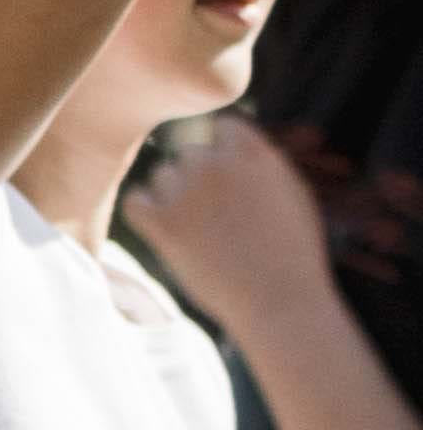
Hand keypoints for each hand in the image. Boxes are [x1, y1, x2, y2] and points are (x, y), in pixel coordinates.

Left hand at [128, 117, 337, 334]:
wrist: (280, 301)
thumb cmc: (293, 253)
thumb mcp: (292, 194)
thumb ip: (260, 163)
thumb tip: (230, 140)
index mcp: (253, 153)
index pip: (222, 127)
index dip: (224, 154)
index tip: (231, 181)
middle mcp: (216, 165)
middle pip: (188, 153)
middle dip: (199, 178)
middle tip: (218, 215)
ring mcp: (185, 192)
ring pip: (162, 176)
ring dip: (174, 197)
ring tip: (203, 232)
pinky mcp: (161, 222)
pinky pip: (136, 201)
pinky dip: (146, 213)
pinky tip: (166, 231)